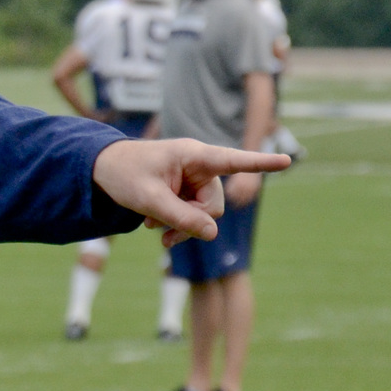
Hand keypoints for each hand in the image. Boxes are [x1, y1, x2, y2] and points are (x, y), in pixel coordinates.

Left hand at [94, 138, 290, 246]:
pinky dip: (177, 223)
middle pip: (214, 205)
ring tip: (153, 228)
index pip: (233, 160)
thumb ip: (180, 216)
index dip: (261, 162)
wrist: (103, 170)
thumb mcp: (148, 199)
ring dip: (182, 226)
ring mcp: (195, 179)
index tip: (287, 160)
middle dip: (192, 222)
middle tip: (164, 235)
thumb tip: (212, 235)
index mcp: (193, 155)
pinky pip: (194, 215)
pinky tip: (155, 226)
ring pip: (205, 215)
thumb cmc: (124, 174)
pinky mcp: (187, 190)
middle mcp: (200, 165)